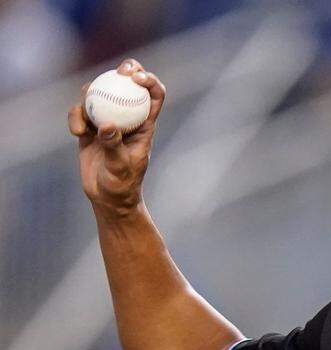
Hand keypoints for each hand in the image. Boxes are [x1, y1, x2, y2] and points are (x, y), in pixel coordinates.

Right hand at [67, 58, 165, 218]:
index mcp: (144, 125)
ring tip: (84, 121)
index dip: (150, 81)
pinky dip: (76, 116)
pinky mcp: (90, 128)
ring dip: (91, 96)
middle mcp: (128, 118)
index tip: (137, 77)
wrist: (107, 197)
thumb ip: (113, 145)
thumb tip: (106, 126)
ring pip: (101, 94)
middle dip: (126, 71)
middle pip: (129, 86)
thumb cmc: (122, 184)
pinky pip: (81, 111)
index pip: (154, 96)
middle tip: (119, 70)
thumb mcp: (120, 166)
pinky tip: (75, 132)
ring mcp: (108, 120)